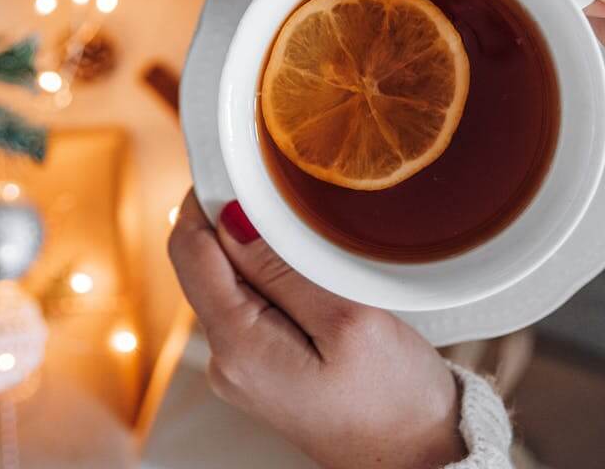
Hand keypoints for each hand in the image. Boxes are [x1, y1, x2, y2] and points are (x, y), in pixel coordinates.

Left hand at [167, 192, 465, 467]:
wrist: (415, 460)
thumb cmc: (395, 400)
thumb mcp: (348, 321)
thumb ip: (282, 270)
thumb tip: (231, 220)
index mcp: (238, 346)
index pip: (189, 250)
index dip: (202, 198)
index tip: (234, 164)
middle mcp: (226, 360)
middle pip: (205, 264)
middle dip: (234, 222)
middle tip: (282, 190)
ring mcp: (242, 367)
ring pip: (229, 283)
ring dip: (258, 251)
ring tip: (306, 234)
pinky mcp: (263, 369)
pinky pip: (250, 307)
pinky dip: (271, 278)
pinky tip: (307, 271)